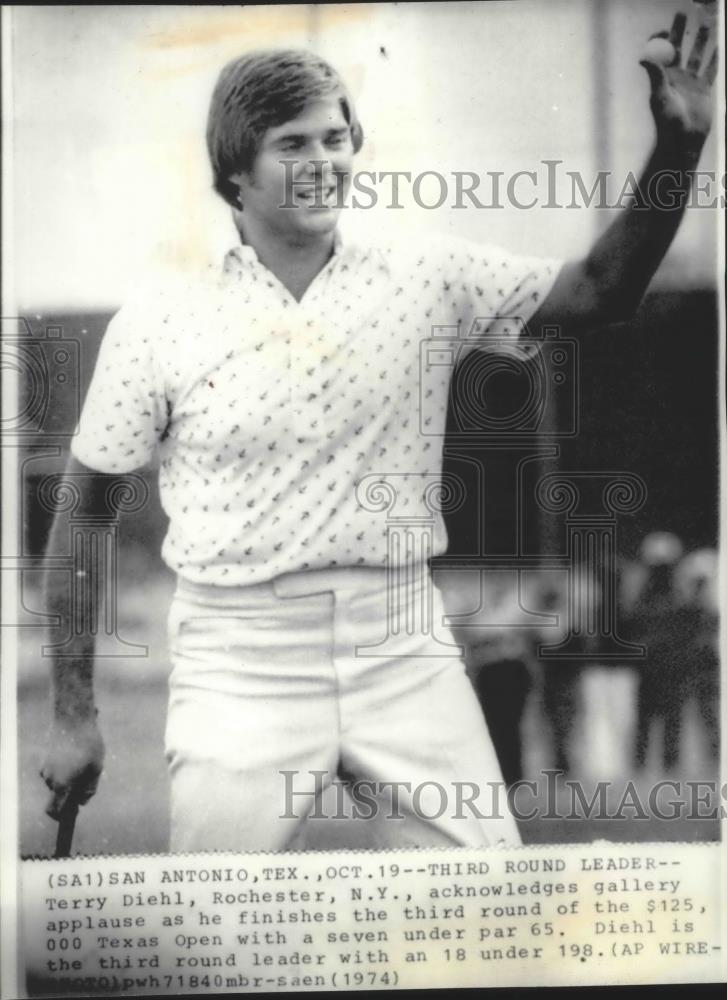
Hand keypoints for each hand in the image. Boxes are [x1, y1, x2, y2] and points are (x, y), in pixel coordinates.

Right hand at [40, 715, 104, 819]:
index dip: (61, 816)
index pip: (54, 811)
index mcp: (61, 785)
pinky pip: (56, 769)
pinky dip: (65, 768)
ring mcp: (45, 766)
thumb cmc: (88, 744)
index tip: (72, 813)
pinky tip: (78, 754)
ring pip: (57, 780)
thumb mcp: (96, 768)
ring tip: (85, 761)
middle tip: (88, 780)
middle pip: (58, 795)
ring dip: (69, 778)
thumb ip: (89, 788)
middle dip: (71, 792)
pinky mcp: (46, 756)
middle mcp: (49, 778)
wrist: (73, 717)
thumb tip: (83, 801)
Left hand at [640, 11, 717, 152]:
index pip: (660, 52)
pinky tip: (720, 44)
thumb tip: (642, 57)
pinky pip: (711, 69)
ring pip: (697, 55)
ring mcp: (690, 82)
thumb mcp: (660, 96)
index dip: (662, 38)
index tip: (667, 29)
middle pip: (678, 48)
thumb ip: (655, 76)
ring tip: (706, 23)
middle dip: (680, 31)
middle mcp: (675, 77)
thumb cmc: (669, 121)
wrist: (684, 139)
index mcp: (662, 77)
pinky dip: (716, 56)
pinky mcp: (704, 89)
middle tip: (684, 12)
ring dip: (701, 40)